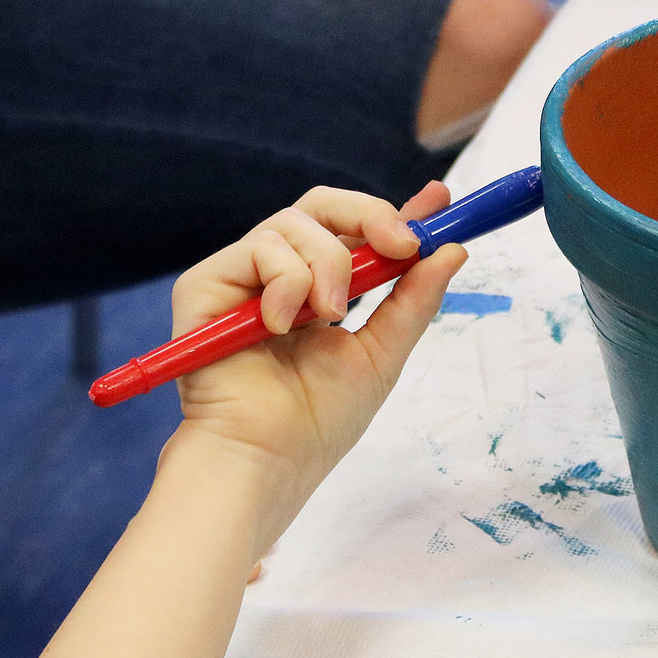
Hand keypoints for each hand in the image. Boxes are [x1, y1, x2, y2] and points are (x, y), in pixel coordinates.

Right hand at [169, 183, 466, 521]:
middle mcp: (277, 278)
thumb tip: (453, 250)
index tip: (438, 199)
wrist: (268, 458)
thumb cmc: (317, 423)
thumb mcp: (382, 354)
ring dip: (328, 265)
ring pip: (293, 223)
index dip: (393, 212)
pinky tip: (282, 326)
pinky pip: (259, 249)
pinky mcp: (204, 285)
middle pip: (321, 207)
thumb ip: (414, 301)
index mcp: (317, 292)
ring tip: (329, 316)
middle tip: (400, 246)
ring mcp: (240, 279)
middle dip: (369, 216)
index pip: (354, 233)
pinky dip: (286, 281)